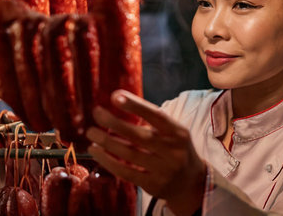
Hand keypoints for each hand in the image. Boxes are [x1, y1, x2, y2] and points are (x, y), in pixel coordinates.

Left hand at [86, 89, 206, 215]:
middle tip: (97, 112)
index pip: (156, 116)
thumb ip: (152, 120)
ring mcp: (163, 170)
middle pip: (140, 136)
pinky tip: (96, 150)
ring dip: (107, 141)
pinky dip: (108, 160)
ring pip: (130, 154)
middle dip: (115, 123)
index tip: (115, 96)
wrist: (191, 183)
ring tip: (91, 131)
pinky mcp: (152, 185)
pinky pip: (126, 172)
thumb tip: (119, 99)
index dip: (136, 106)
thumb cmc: (175, 149)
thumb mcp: (173, 132)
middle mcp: (173, 152)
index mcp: (179, 133)